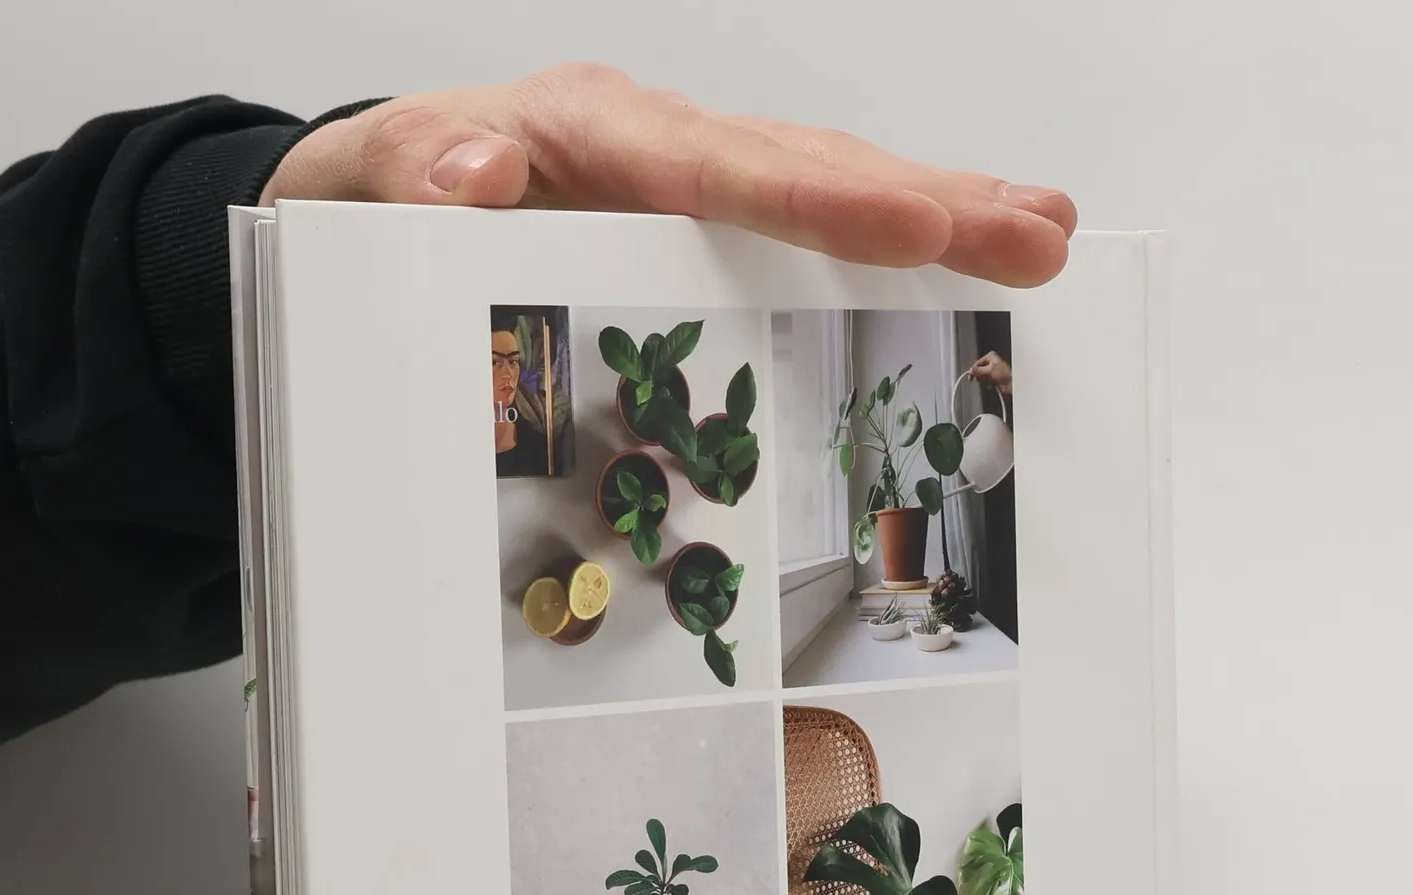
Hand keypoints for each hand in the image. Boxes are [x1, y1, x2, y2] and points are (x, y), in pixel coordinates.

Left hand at [263, 65, 1074, 288]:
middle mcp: (657, 141)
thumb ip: (414, 174)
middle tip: (1035, 231)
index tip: (909, 227)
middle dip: (926, 199)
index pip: (715, 167)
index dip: (814, 201)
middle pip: (805, 165)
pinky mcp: (702, 217)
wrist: (368, 195)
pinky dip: (890, 231)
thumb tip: (475, 171)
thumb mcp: (366, 188)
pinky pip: (806, 219)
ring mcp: (690, 176)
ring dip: (939, 207)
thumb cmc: (375, 200)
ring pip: (828, 183)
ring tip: (1046, 230)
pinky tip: (968, 245)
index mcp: (589, 132)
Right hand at [967, 350, 1012, 394]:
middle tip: (980, 379)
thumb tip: (971, 370)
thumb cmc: (1004, 374)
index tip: (971, 376)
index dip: (974, 370)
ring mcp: (992, 370)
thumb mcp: (989, 370)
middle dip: (980, 375)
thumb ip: (979, 370)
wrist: (1011, 383)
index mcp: (990, 357)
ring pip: (982, 376)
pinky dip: (987, 383)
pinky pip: (986, 381)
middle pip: (979, 370)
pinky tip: (991, 384)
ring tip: (988, 381)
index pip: (978, 363)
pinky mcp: (993, 378)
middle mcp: (991, 362)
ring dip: (984, 380)